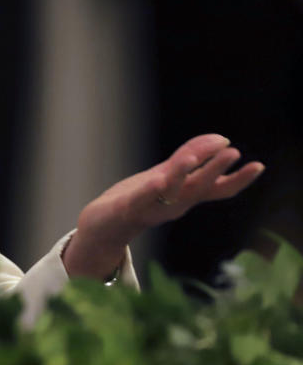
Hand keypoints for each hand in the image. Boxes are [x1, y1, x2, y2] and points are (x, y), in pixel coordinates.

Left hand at [63, 134, 264, 279]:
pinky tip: (157, 178)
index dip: (239, 178)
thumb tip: (220, 138)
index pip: (218, 188)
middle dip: (216, 170)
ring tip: (190, 157)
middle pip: (199, 187)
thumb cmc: (140, 198)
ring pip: (171, 191)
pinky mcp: (128, 208)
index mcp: (186, 196)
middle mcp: (175, 204)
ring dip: (182, 174)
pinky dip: (151, 190)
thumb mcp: (169, 174)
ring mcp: (153, 208)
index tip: (259, 165)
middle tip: (233, 152)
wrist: (105, 225)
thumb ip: (193, 156)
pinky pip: (142, 199)